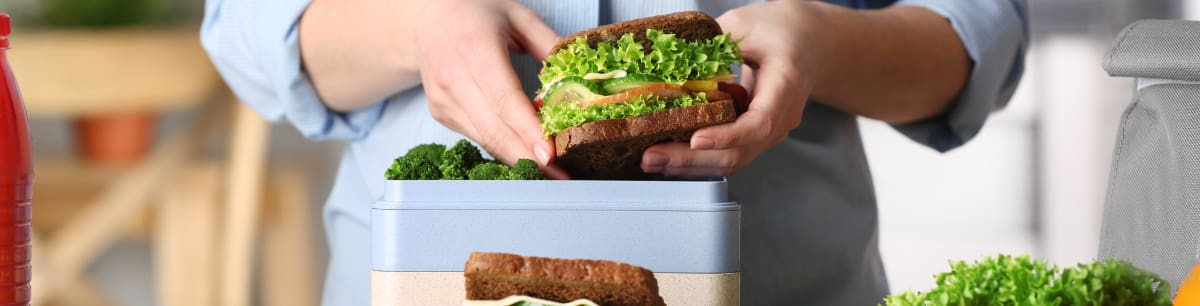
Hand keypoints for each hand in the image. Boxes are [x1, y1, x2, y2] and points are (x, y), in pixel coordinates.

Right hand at [418, 1, 568, 178]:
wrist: (427, 18)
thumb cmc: (477, 12)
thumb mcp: (519, 15)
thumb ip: (550, 45)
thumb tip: (581, 78)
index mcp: (475, 48)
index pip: (504, 100)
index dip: (528, 131)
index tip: (550, 155)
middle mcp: (453, 77)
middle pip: (494, 130)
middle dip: (529, 159)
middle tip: (561, 176)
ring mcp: (442, 99)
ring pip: (485, 139)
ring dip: (519, 158)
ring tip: (552, 171)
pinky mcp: (440, 113)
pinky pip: (478, 136)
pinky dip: (503, 146)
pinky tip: (525, 151)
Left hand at [641, 2, 829, 176]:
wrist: (812, 43)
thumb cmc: (782, 30)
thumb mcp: (747, 23)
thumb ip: (713, 41)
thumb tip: (672, 58)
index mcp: (786, 84)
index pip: (760, 122)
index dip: (727, 136)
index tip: (696, 139)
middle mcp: (782, 116)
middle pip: (740, 151)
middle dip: (693, 159)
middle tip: (653, 156)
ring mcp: (771, 130)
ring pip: (734, 159)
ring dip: (692, 165)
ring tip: (652, 161)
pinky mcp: (757, 136)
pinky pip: (731, 154)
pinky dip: (700, 160)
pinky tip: (670, 157)